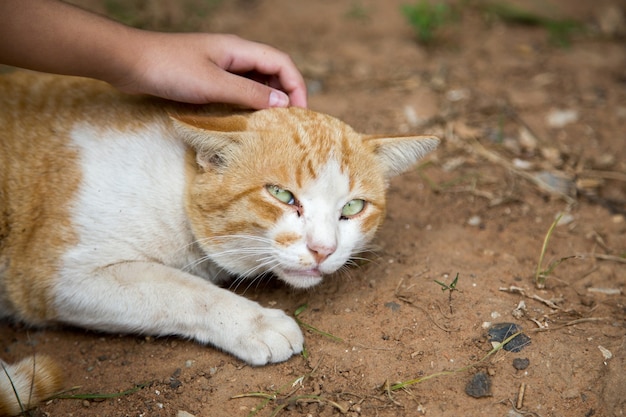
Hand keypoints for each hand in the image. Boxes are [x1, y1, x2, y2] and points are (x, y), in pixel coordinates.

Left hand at [114, 33, 307, 108]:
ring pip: (255, 82)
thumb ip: (249, 94)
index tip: (300, 113)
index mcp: (239, 49)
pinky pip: (237, 89)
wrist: (129, 62)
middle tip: (288, 123)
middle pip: (272, 71)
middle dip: (285, 95)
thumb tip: (282, 103)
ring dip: (266, 101)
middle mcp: (233, 54)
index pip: (281, 63)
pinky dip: (247, 104)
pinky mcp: (207, 77)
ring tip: (270, 125)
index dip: (296, 86)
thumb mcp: (213, 84)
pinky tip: (246, 120)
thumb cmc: (169, 69)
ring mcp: (220, 66)